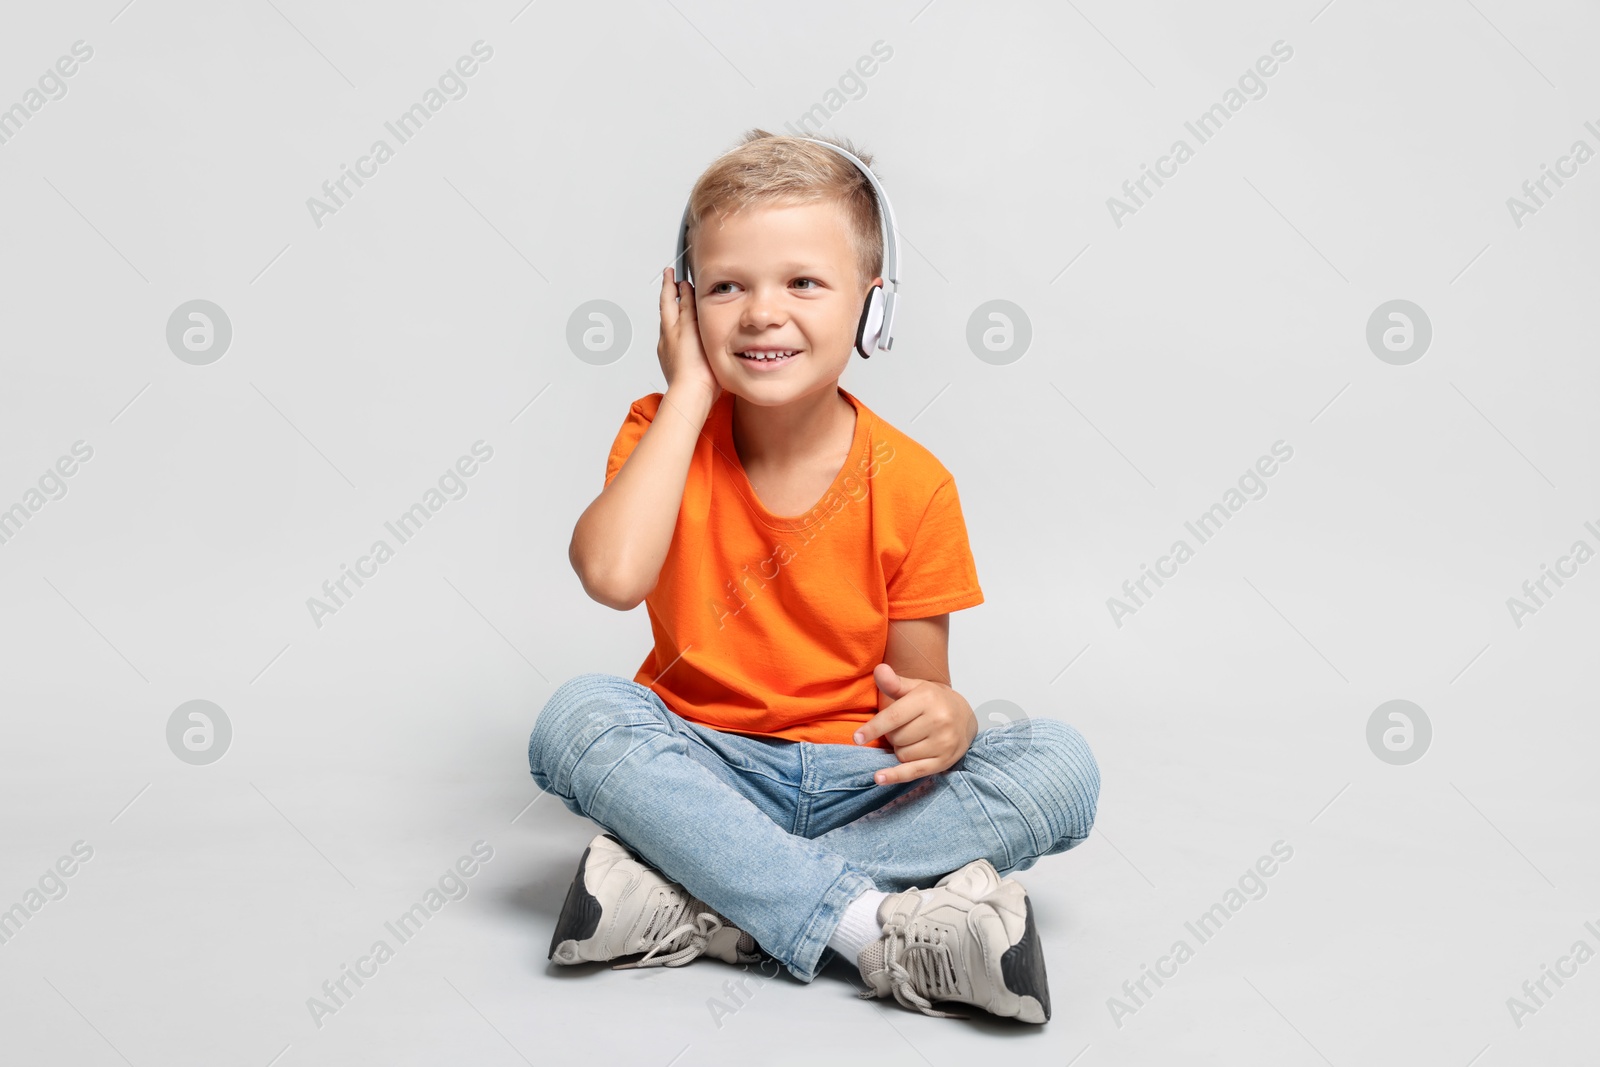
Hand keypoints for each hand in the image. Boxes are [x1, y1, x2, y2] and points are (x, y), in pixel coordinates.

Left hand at [658, 267, 720, 405]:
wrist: (692, 394)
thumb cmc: (694, 366)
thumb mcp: (692, 328)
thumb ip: (688, 307)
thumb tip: (683, 288)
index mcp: (670, 327)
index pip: (668, 298)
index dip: (669, 284)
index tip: (669, 272)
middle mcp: (667, 339)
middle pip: (667, 312)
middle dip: (670, 297)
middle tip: (674, 284)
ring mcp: (671, 352)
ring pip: (672, 327)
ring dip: (677, 315)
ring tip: (685, 308)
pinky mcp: (677, 364)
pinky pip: (677, 342)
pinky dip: (683, 333)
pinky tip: (691, 337)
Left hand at [853, 664, 978, 785]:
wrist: (965, 716)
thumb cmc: (933, 700)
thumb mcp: (914, 687)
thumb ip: (894, 683)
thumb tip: (879, 670)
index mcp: (928, 699)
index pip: (894, 717)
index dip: (873, 728)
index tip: (857, 738)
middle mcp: (939, 720)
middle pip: (897, 738)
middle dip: (892, 736)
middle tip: (903, 728)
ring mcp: (944, 742)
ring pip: (903, 755)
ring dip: (900, 750)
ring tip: (911, 738)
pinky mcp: (945, 761)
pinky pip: (914, 772)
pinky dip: (895, 776)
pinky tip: (879, 778)